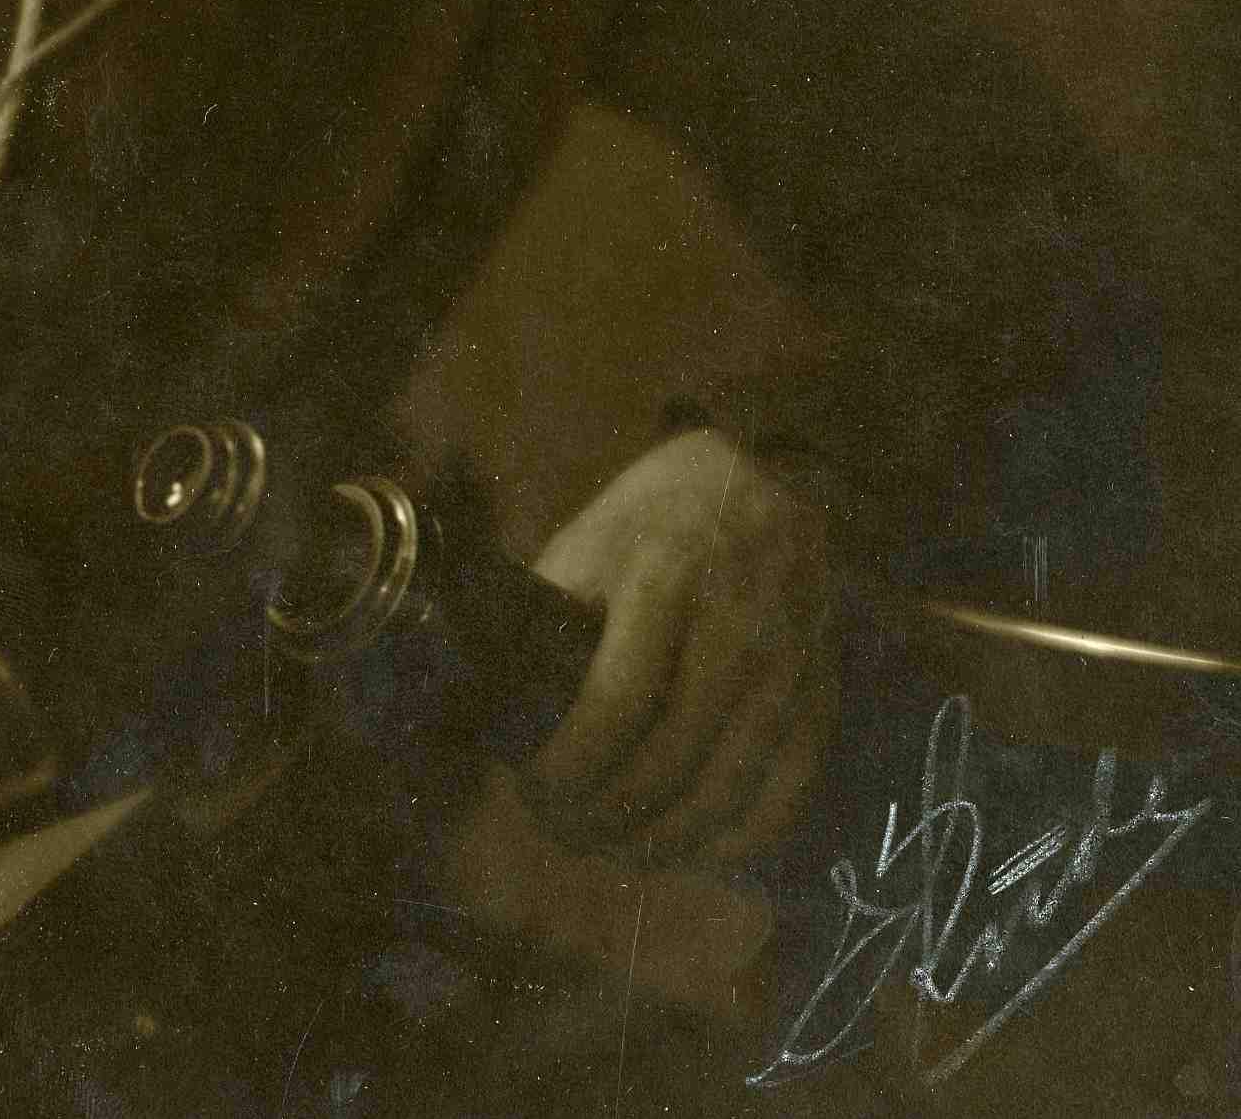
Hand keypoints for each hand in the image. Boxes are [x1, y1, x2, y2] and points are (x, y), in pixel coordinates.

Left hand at [521, 430, 836, 861]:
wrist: (766, 478)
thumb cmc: (654, 520)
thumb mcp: (591, 544)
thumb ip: (556, 623)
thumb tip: (505, 721)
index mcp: (663, 575)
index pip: (614, 705)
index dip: (569, 769)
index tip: (534, 790)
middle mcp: (736, 620)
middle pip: (669, 759)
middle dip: (607, 816)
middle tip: (567, 830)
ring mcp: (788, 658)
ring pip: (727, 786)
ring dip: (665, 841)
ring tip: (617, 849)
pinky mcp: (821, 687)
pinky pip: (786, 787)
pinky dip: (737, 836)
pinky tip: (693, 848)